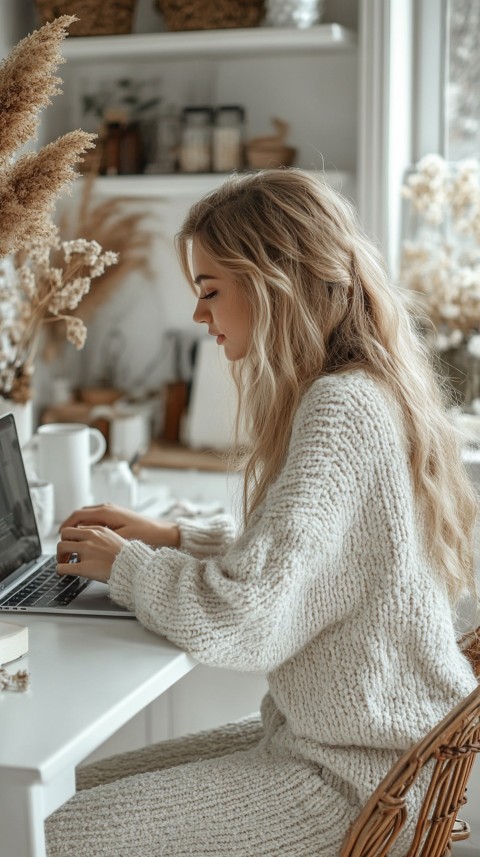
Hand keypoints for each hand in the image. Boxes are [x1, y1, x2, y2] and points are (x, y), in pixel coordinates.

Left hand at [57, 525, 125, 581]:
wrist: (134, 567)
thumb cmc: (128, 556)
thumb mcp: (116, 537)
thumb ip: (102, 536)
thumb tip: (92, 538)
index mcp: (98, 530)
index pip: (76, 528)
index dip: (71, 537)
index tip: (71, 543)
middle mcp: (90, 538)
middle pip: (65, 534)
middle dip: (62, 543)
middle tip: (64, 553)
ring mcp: (86, 552)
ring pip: (61, 548)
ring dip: (59, 556)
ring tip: (62, 563)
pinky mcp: (84, 567)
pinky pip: (63, 567)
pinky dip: (60, 570)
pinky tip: (62, 572)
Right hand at [59, 503, 179, 547]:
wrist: (161, 532)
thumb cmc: (144, 535)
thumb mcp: (120, 537)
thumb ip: (100, 536)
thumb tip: (82, 538)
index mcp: (106, 512)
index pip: (78, 515)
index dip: (66, 525)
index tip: (60, 535)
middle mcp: (107, 508)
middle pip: (80, 514)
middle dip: (70, 526)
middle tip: (64, 540)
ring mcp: (112, 510)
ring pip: (88, 516)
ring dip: (79, 526)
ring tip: (74, 540)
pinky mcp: (116, 515)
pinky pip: (96, 518)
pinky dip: (88, 526)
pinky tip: (88, 538)